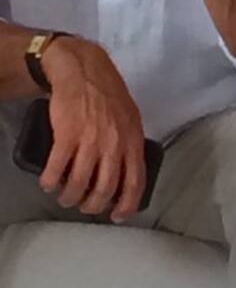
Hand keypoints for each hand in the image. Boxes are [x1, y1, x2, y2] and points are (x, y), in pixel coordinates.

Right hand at [39, 37, 146, 221]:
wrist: (83, 70)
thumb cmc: (107, 94)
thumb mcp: (130, 118)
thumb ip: (129, 143)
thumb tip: (127, 170)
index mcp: (133, 140)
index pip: (135, 182)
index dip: (126, 205)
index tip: (116, 216)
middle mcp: (114, 144)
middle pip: (105, 189)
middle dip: (92, 205)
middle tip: (83, 206)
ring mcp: (91, 140)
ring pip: (79, 183)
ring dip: (69, 196)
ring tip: (64, 196)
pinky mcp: (67, 135)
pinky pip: (57, 169)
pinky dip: (51, 182)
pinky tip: (48, 184)